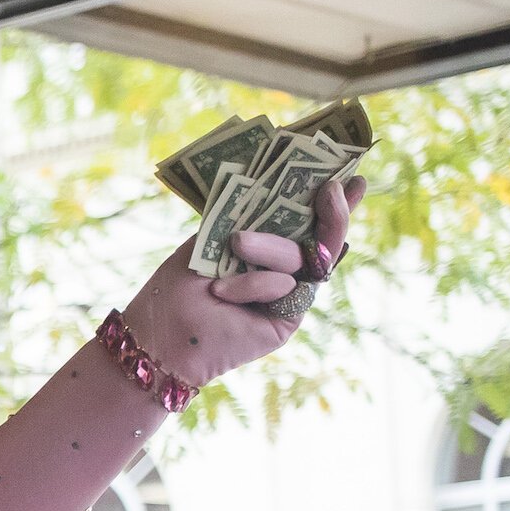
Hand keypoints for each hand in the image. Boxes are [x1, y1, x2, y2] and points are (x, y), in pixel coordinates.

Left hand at [121, 176, 364, 387]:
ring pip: (306, 259)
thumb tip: (280, 188)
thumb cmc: (176, 286)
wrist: (160, 334)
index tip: (349, 176)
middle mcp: (282, 270)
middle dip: (333, 212)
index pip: (306, 221)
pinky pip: (289, 288)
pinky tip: (223, 291)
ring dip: (270, 249)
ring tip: (238, 243)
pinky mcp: (287, 318)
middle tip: (331, 188)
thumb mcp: (212, 238)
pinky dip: (257, 284)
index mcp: (265, 248)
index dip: (330, 201)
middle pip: (324, 239)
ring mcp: (288, 294)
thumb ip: (248, 217)